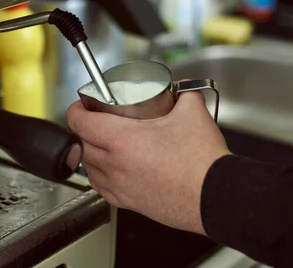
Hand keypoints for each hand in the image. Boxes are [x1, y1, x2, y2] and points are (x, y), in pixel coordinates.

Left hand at [67, 90, 229, 234]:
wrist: (215, 196)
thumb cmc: (202, 163)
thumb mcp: (192, 114)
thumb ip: (184, 95)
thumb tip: (182, 89)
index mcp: (122, 140)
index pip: (81, 123)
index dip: (76, 110)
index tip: (81, 105)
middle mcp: (115, 165)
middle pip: (82, 144)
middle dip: (85, 130)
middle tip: (96, 120)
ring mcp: (120, 186)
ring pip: (89, 168)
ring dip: (91, 153)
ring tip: (103, 144)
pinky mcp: (129, 202)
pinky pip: (102, 188)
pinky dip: (100, 176)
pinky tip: (112, 169)